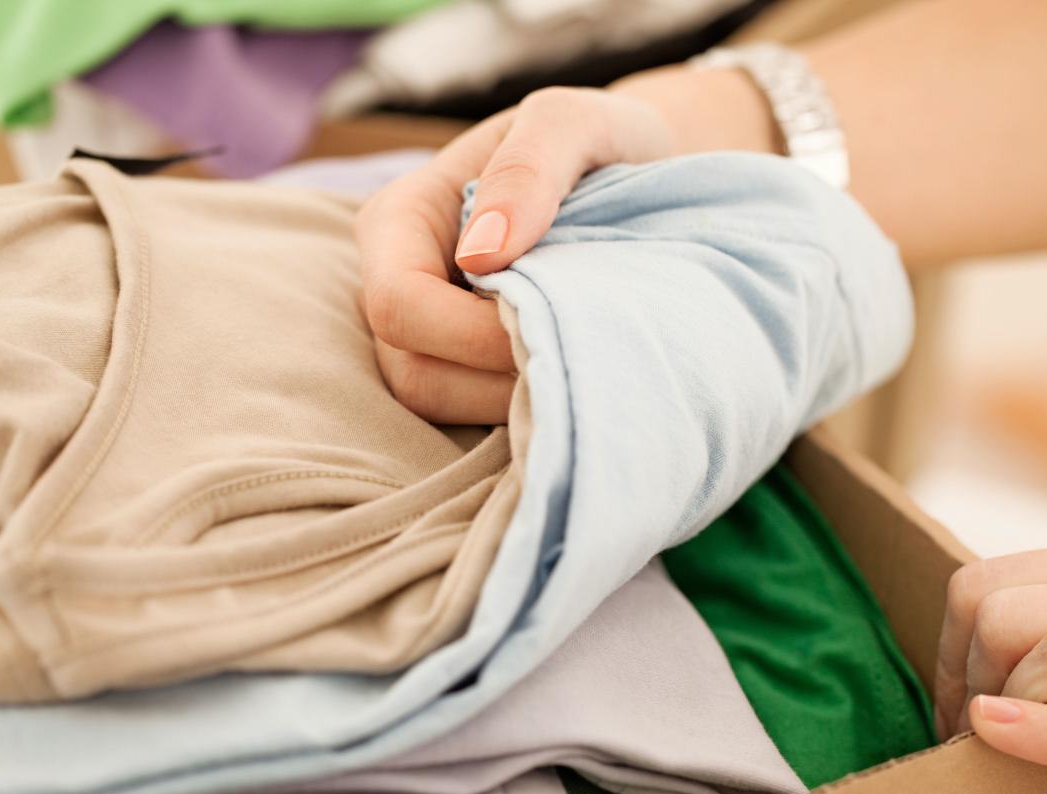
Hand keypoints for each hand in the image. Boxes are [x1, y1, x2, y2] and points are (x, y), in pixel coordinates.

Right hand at [356, 69, 777, 423]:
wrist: (648, 177)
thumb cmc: (606, 143)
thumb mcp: (575, 123)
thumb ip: (529, 167)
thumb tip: (482, 256)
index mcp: (401, 221)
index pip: (398, 304)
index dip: (467, 331)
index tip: (552, 317)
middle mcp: (402, 285)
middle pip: (414, 372)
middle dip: (496, 375)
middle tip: (579, 347)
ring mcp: (432, 337)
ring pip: (445, 406)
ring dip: (518, 398)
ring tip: (585, 357)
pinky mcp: (471, 374)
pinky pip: (482, 417)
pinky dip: (533, 410)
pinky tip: (580, 377)